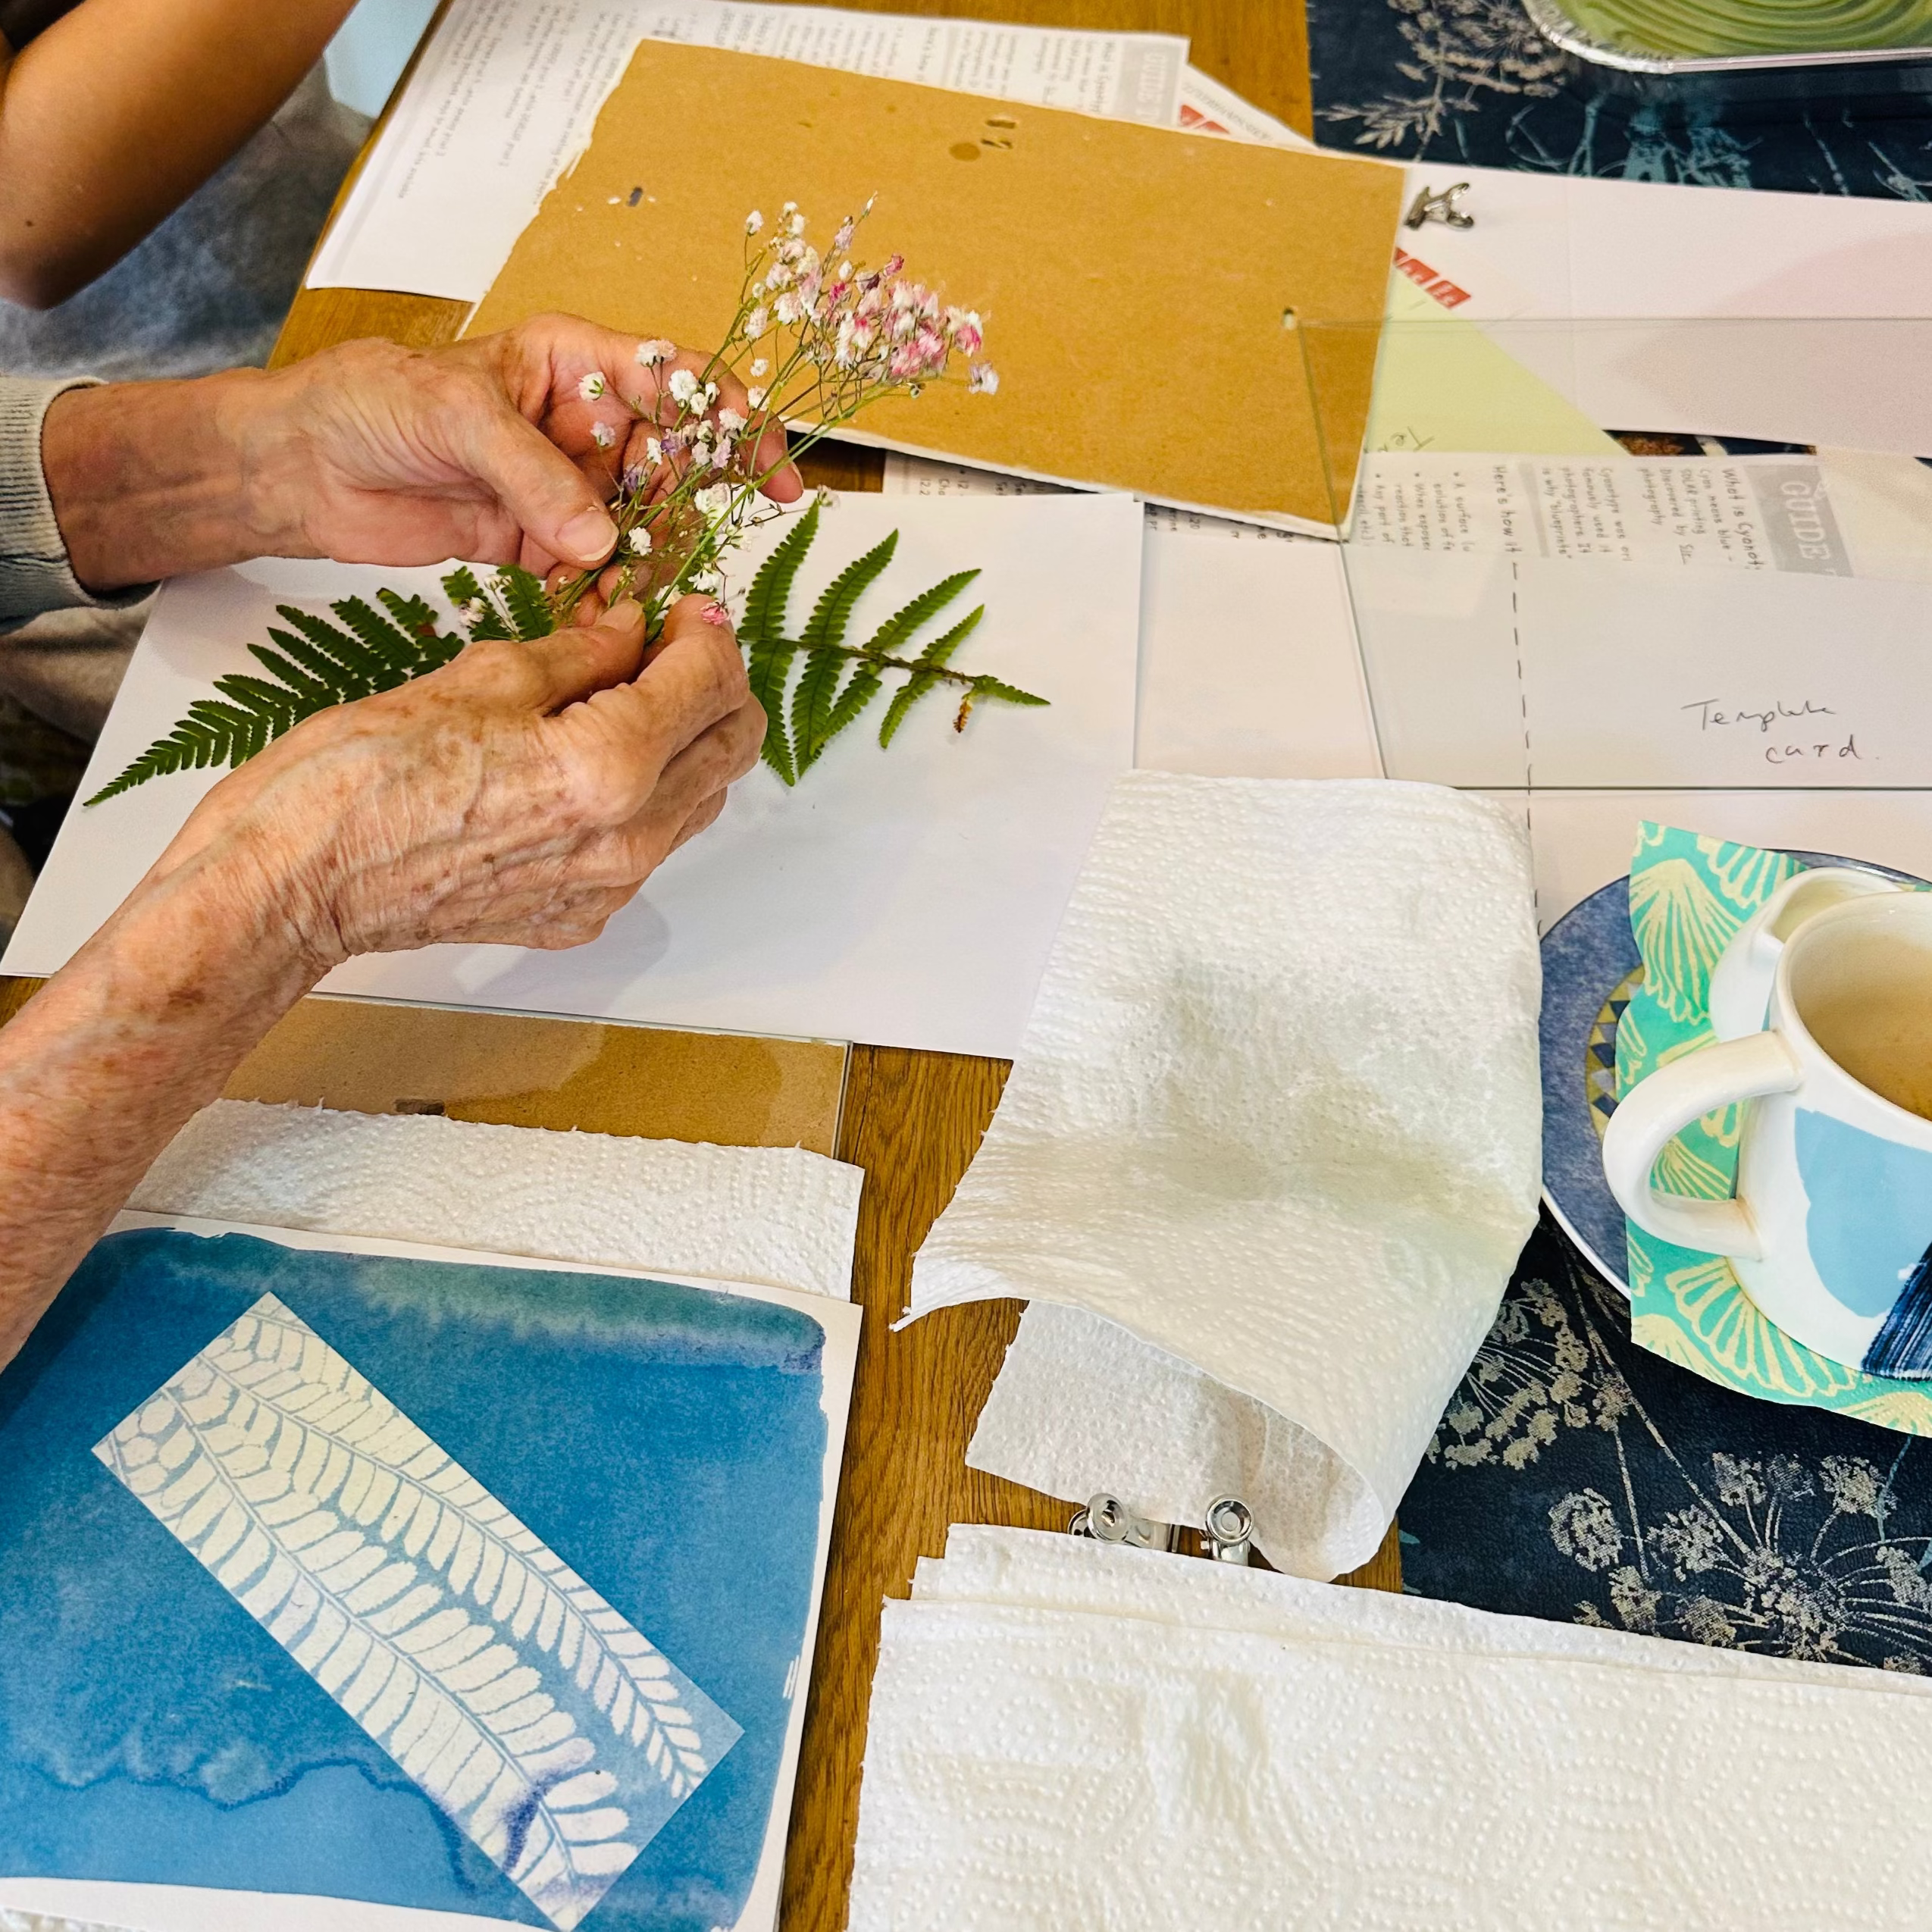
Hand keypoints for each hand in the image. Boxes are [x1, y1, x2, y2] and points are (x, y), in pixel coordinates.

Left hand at [42, 314, 800, 590]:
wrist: (301, 466)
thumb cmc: (369, 405)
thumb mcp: (457, 417)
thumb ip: (537, 477)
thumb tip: (604, 544)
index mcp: (573, 364)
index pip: (675, 380)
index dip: (730, 419)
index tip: (767, 466)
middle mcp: (582, 425)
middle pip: (674, 461)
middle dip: (698, 504)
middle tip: (709, 547)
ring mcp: (564, 488)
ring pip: (642, 525)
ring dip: (656, 562)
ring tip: (660, 596)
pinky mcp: (538, 544)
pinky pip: (597, 573)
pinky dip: (609, 599)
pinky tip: (614, 621)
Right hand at [147, 592, 763, 969]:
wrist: (294, 886)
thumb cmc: (357, 780)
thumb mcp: (478, 678)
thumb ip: (579, 653)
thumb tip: (634, 628)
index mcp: (609, 769)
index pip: (710, 684)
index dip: (706, 631)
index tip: (682, 605)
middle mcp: (627, 841)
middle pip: (730, 748)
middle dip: (717, 684)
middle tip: (673, 644)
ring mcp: (606, 888)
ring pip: (698, 801)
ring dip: (687, 740)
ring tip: (630, 696)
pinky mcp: (577, 915)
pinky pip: (647, 848)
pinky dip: (644, 796)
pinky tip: (589, 763)